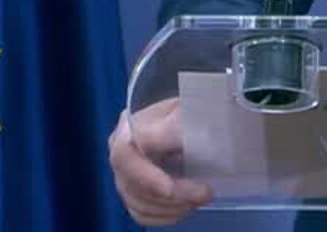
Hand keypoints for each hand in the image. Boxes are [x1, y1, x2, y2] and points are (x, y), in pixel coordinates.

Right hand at [109, 99, 212, 226]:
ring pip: (138, 204)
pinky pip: (143, 215)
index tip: (171, 190)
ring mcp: (125, 177)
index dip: (146, 177)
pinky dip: (167, 216)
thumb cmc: (188, 111)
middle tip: (205, 193)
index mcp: (128, 128)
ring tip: (201, 197)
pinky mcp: (135, 195)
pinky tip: (187, 206)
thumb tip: (166, 139)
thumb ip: (174, 125)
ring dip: (172, 208)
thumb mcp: (186, 110)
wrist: (190, 119)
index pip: (124, 156)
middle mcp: (121, 155)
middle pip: (132, 185)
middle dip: (171, 196)